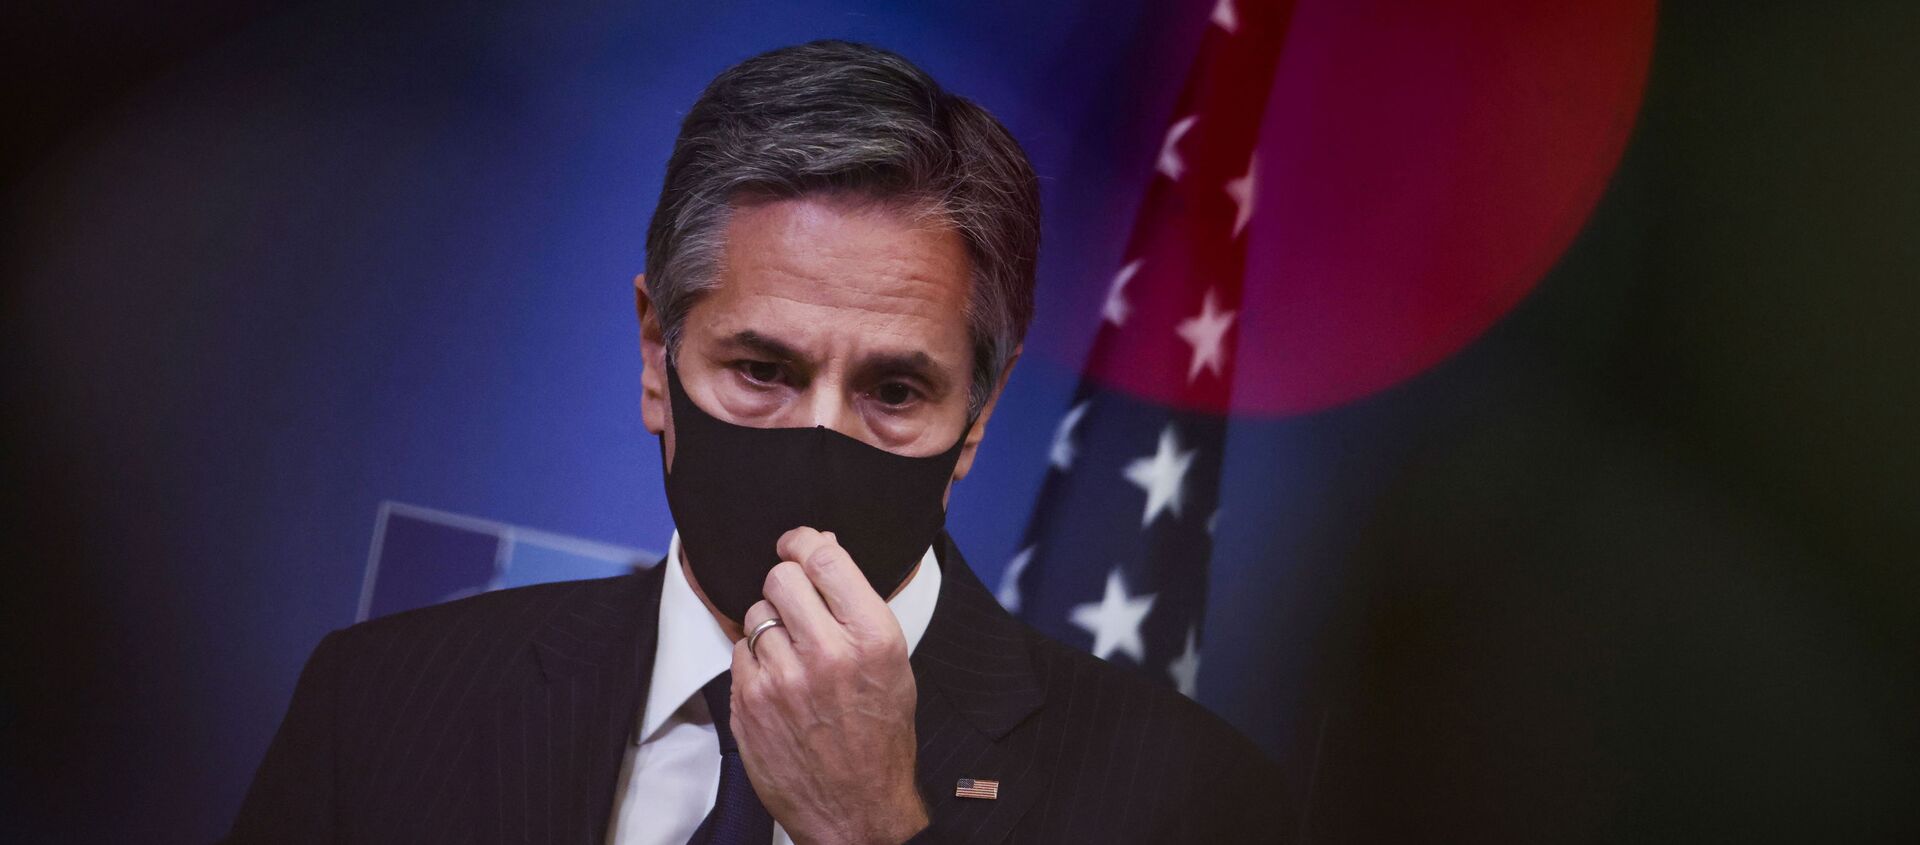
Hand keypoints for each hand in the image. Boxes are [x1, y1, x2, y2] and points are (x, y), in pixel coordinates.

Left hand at [728, 527, 929, 844]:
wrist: (858, 808)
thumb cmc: (880, 735)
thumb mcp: (893, 664)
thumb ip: (857, 607)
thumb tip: (821, 549)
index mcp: (873, 638)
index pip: (826, 558)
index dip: (804, 541)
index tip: (796, 542)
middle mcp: (828, 654)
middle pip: (782, 577)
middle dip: (785, 581)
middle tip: (793, 598)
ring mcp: (782, 680)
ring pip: (756, 614)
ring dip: (769, 624)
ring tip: (791, 653)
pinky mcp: (749, 703)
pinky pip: (739, 652)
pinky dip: (754, 659)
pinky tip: (777, 681)